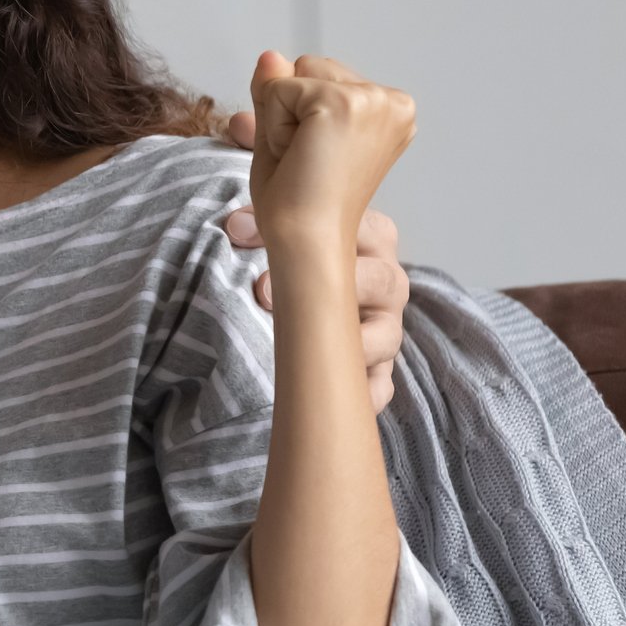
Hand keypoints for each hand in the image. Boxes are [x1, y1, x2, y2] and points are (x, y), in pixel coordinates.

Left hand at [224, 203, 406, 410]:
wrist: (301, 288)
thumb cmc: (295, 253)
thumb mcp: (281, 231)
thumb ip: (262, 226)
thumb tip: (237, 227)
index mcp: (373, 239)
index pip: (371, 232)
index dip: (323, 247)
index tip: (268, 268)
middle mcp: (388, 281)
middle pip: (382, 282)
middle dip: (327, 295)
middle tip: (267, 301)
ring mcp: (386, 325)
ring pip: (387, 337)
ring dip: (348, 347)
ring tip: (307, 355)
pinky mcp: (378, 365)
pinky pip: (381, 383)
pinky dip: (363, 393)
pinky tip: (339, 400)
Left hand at [246, 53, 415, 252]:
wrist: (305, 241)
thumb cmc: (298, 202)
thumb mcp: (285, 134)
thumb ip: (278, 91)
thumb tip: (270, 55)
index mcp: (390, 110)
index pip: (318, 76)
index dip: (297, 117)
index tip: (313, 158)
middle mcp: (393, 102)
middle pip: (308, 67)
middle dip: (289, 111)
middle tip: (305, 160)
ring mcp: (374, 100)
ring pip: (292, 76)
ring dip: (281, 119)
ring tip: (302, 159)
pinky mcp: (348, 103)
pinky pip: (279, 89)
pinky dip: (274, 126)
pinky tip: (296, 156)